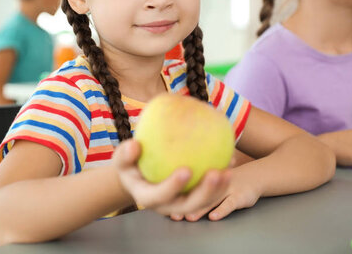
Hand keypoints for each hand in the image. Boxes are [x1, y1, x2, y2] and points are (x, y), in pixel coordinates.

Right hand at [112, 139, 231, 216]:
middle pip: (189, 205)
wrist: (139, 175)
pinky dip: (221, 179)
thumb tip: (134, 145)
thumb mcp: (121, 158)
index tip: (186, 170)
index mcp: (148, 197)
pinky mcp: (193, 196)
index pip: (161, 195)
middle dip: (205, 193)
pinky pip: (210, 191)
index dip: (173, 186)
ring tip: (228, 170)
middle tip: (216, 173)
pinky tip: (230, 161)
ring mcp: (181, 203)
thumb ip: (125, 153)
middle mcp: (167, 205)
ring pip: (203, 202)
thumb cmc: (130, 164)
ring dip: (219, 189)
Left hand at [169, 165, 261, 221]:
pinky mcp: (240, 196)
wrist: (257, 175)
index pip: (188, 182)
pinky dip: (222, 210)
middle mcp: (214, 183)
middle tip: (173, 213)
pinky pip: (230, 204)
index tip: (160, 199)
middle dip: (184, 203)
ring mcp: (228, 189)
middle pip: (197, 193)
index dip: (174, 190)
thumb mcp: (213, 172)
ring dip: (201, 209)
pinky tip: (213, 217)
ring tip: (190, 218)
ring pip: (213, 199)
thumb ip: (196, 175)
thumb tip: (169, 171)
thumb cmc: (230, 176)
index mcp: (205, 176)